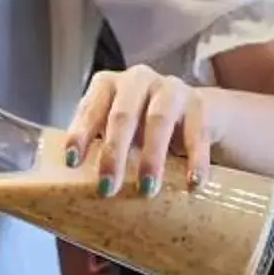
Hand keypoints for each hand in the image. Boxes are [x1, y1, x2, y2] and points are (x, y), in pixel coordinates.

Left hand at [65, 66, 215, 196]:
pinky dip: (195, 159)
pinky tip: (193, 183)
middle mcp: (138, 80)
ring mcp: (171, 89)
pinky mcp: (200, 104)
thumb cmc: (144, 127)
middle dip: (113, 153)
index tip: (73, 162)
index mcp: (109, 85)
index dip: (80, 134)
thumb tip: (74, 194)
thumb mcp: (119, 132)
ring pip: (158, 120)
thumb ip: (100, 149)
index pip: (90, 108)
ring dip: (151, 157)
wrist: (197, 114)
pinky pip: (197, 133)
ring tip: (147, 189)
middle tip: (107, 188)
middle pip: (123, 115)